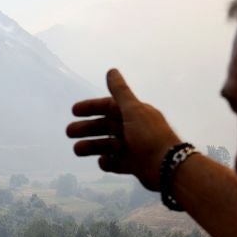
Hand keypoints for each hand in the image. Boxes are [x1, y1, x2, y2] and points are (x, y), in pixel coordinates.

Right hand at [66, 69, 181, 191]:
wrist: (167, 166)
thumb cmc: (149, 135)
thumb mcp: (133, 110)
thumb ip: (120, 92)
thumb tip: (111, 70)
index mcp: (134, 113)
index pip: (109, 107)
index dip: (92, 108)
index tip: (74, 111)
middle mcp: (133, 128)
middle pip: (105, 126)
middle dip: (87, 128)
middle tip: (69, 132)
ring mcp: (133, 148)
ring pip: (108, 145)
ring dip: (92, 146)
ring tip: (77, 150)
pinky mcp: (134, 165)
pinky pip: (116, 162)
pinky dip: (108, 162)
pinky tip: (102, 161)